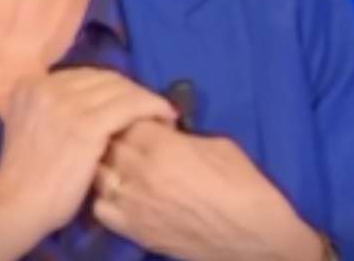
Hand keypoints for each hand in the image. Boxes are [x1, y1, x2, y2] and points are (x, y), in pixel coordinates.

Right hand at [0, 68, 177, 245]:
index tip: (126, 102)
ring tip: (162, 114)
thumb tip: (89, 103)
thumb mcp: (29, 126)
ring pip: (120, 88)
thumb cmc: (27, 175)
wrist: (17, 204)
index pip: (83, 76)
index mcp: (32, 84)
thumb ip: (51, 108)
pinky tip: (166, 118)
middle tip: (150, 109)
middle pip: (103, 78)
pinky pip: (131, 105)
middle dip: (130, 91)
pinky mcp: (87, 123)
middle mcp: (48, 85)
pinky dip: (153, 108)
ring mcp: (66, 103)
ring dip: (146, 99)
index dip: (110, 88)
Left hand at [91, 119, 325, 260]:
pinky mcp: (133, 231)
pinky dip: (105, 196)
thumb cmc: (245, 186)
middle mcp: (140, 173)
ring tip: (123, 163)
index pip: (126, 118)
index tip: (146, 120)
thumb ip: (181, 135)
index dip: (135, 115)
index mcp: (162, 146)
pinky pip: (100, 207)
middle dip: (118, 135)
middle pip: (108, 142)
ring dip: (107, 163)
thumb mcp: (217, 144)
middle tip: (132, 138)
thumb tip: (163, 131)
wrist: (256, 238)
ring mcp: (133, 204)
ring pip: (98, 172)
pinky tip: (121, 192)